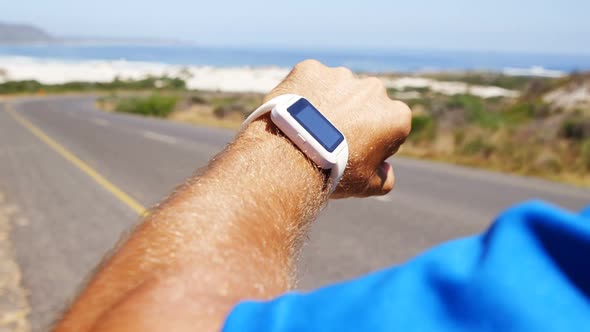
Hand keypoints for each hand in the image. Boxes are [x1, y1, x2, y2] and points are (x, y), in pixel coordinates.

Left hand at [263, 60, 411, 197]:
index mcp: (396, 116)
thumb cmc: (333, 172)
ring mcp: (341, 76)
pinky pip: (309, 80)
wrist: (291, 156)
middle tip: (328, 139)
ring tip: (307, 128)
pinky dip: (303, 93)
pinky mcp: (311, 69)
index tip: (354, 153)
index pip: (389, 127)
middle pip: (365, 103)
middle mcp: (374, 89)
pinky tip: (292, 115)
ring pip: (336, 89)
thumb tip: (386, 172)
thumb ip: (384, 178)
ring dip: (328, 102)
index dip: (373, 142)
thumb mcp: (366, 186)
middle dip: (352, 116)